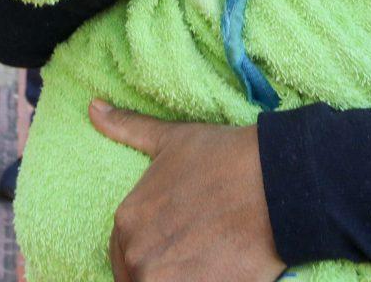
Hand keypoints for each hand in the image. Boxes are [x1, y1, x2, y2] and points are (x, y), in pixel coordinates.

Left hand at [90, 101, 283, 281]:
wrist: (277, 183)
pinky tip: (217, 272)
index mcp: (126, 221)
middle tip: (195, 254)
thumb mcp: (170, 139)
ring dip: (180, 277)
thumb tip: (94, 106)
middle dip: (163, 269)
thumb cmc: (225, 158)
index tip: (178, 243)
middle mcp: (137, 255)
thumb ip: (128, 128)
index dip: (152, 249)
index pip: (123, 254)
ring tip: (206, 261)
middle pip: (139, 276)